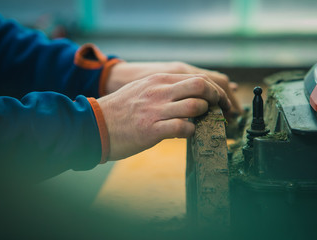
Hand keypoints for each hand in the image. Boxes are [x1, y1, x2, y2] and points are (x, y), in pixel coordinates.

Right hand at [97, 73, 230, 159]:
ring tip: (203, 123)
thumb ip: (165, 89)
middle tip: (221, 111)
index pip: (198, 78)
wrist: (94, 124)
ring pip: (195, 106)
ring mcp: (156, 110)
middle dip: (217, 99)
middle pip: (201, 87)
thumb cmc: (120, 110)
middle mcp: (160, 91)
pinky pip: (182, 128)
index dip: (215, 90)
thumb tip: (189, 95)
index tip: (221, 102)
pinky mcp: (151, 130)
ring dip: (204, 116)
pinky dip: (190, 131)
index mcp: (159, 80)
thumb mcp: (142, 89)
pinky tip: (186, 133)